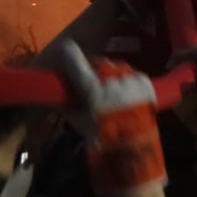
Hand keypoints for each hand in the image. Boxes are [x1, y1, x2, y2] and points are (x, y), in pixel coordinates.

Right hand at [57, 41, 165, 196]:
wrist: (135, 146)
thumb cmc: (101, 136)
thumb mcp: (78, 122)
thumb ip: (65, 105)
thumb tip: (52, 94)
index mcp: (92, 87)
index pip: (73, 58)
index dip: (68, 53)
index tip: (65, 50)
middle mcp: (111, 78)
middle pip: (98, 62)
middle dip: (94, 69)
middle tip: (93, 83)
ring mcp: (130, 78)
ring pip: (116, 67)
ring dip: (112, 76)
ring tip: (112, 94)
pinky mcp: (144, 82)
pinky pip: (132, 75)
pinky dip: (127, 82)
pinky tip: (126, 96)